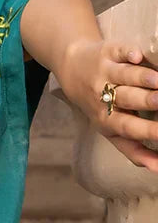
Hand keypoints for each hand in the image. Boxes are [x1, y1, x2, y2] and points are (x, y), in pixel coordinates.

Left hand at [59, 39, 157, 171]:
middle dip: (148, 102)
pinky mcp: (107, 52)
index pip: (128, 128)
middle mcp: (103, 97)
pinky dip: (127, 53)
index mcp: (107, 120)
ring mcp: (105, 73)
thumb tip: (157, 169)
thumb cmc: (100, 106)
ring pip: (125, 76)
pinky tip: (137, 56)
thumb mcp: (111, 132)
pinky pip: (118, 52)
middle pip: (128, 100)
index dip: (148, 132)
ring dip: (143, 78)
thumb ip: (133, 151)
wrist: (73, 70)